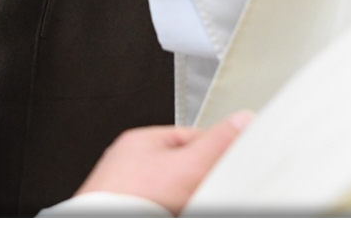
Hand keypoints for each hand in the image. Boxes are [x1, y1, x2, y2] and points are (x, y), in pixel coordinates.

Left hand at [75, 111, 255, 214]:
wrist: (110, 231)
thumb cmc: (132, 199)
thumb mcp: (188, 165)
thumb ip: (216, 142)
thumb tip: (240, 120)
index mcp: (140, 141)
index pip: (189, 136)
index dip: (213, 149)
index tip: (229, 160)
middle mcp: (127, 165)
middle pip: (179, 167)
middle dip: (196, 180)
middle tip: (205, 191)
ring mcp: (126, 191)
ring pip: (168, 192)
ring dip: (183, 200)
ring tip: (188, 206)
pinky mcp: (128, 212)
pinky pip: (157, 207)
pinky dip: (169, 210)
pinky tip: (175, 213)